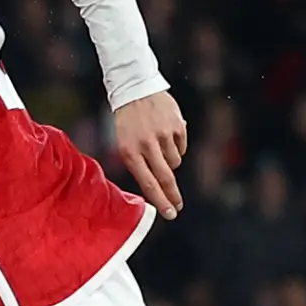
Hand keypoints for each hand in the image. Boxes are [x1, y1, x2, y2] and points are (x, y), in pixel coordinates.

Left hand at [112, 90, 186, 218]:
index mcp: (130, 151)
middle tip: (178, 207)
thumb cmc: (128, 123)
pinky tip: (166, 134)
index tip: (170, 214)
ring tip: (158, 145)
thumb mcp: (123, 143)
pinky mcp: (177, 126)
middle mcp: (147, 145)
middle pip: (165, 178)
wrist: (136, 91)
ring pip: (175, 162)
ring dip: (170, 161)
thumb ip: (138, 163)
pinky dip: (176, 146)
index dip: (160, 200)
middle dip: (172, 196)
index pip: (148, 183)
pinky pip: (182, 147)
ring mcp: (164, 135)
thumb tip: (157, 186)